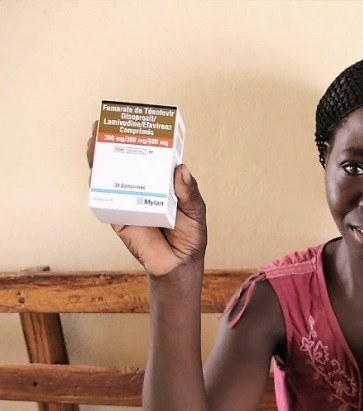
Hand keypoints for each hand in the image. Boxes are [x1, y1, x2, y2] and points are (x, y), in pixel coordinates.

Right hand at [86, 121, 206, 275]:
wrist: (178, 265)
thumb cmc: (190, 236)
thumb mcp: (196, 212)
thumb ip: (190, 194)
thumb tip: (181, 168)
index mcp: (163, 183)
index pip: (150, 157)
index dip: (141, 139)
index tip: (134, 121)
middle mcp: (143, 188)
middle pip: (125, 161)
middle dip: (113, 142)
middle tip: (105, 124)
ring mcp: (129, 200)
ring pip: (110, 175)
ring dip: (99, 157)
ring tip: (94, 140)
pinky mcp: (118, 216)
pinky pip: (105, 198)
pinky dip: (97, 183)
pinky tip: (94, 169)